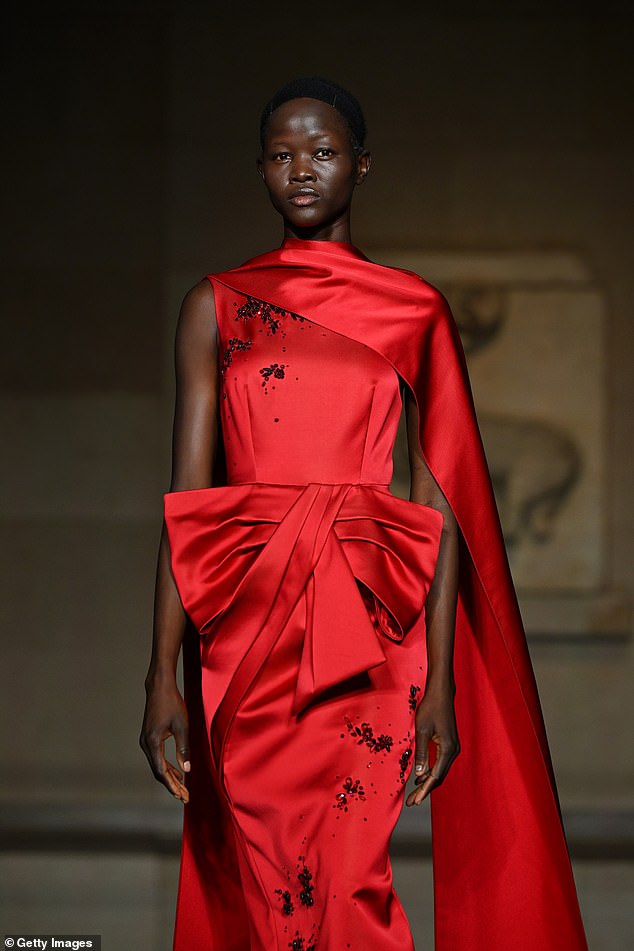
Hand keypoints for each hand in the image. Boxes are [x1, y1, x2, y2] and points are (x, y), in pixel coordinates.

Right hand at [139, 673, 189, 802]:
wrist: (159, 687)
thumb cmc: (172, 703)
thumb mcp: (182, 725)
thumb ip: (184, 748)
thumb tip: (187, 770)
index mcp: (152, 743)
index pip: (161, 772)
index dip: (172, 786)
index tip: (183, 796)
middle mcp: (145, 744)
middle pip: (158, 772)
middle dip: (172, 785)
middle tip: (185, 798)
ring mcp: (145, 741)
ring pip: (157, 766)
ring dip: (169, 777)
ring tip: (183, 788)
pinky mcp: (148, 737)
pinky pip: (157, 757)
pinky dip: (167, 766)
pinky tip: (177, 771)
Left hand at [405, 685, 459, 805]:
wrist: (442, 693)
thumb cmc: (430, 708)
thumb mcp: (422, 730)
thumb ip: (421, 753)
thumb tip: (418, 775)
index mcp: (448, 749)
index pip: (435, 776)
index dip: (424, 790)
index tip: (415, 801)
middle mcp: (453, 751)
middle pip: (439, 777)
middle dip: (425, 790)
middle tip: (411, 802)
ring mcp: (452, 748)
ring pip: (440, 771)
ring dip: (427, 782)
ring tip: (413, 794)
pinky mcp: (449, 744)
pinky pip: (440, 763)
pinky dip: (430, 771)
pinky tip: (420, 776)